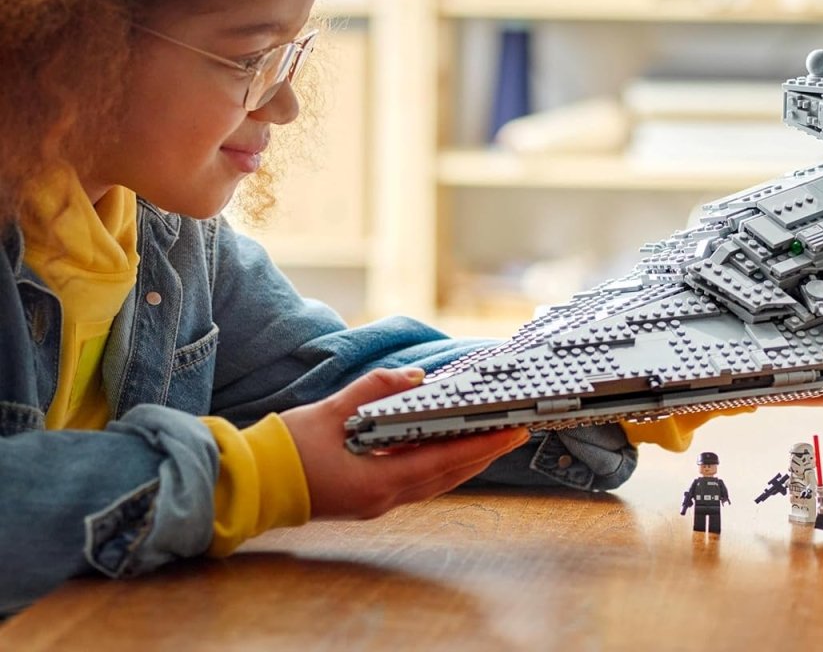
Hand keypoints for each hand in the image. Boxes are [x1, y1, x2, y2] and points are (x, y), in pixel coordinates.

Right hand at [281, 366, 528, 520]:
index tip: (510, 431)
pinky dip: (438, 463)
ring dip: (464, 460)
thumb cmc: (288, 449)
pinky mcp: (366, 497)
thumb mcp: (332, 410)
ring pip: (434, 482)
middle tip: (515, 432)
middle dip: (482, 453)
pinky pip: (415, 481)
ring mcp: (375, 502)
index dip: (479, 446)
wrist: (250, 484)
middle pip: (446, 475)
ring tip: (491, 440)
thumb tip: (416, 376)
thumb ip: (375, 389)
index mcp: (378, 482)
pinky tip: (447, 447)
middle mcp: (383, 499)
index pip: (443, 462)